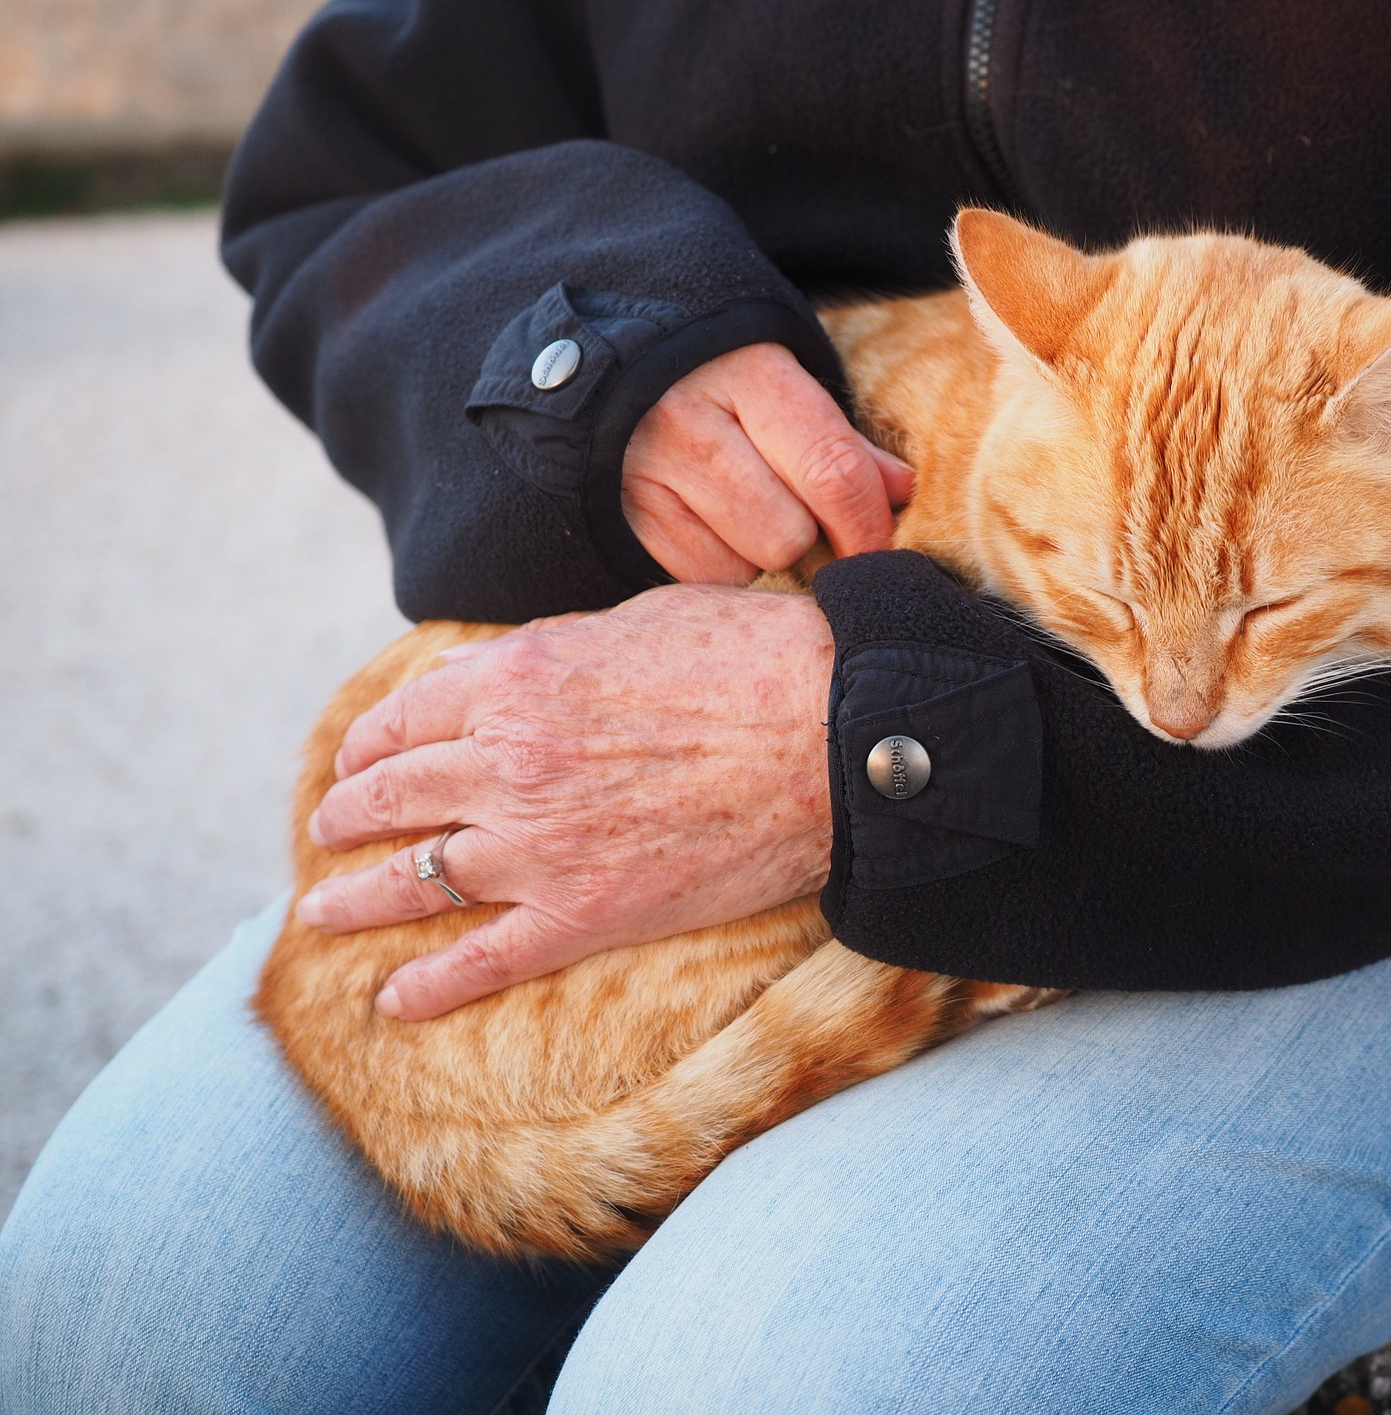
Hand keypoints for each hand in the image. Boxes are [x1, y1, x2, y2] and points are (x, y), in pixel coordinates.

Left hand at [292, 585, 835, 1019]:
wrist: (836, 735)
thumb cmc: (757, 659)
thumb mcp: (639, 619)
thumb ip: (556, 650)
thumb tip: (505, 671)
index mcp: (516, 681)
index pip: (406, 718)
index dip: (369, 741)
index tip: (356, 757)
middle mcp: (507, 764)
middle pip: (393, 795)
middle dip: (347, 814)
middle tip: (329, 829)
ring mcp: (540, 847)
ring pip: (416, 880)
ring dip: (357, 898)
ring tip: (322, 910)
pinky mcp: (586, 915)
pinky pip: (484, 960)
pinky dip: (430, 987)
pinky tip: (392, 1002)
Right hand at [623, 342, 913, 583]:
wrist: (604, 365)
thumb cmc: (717, 378)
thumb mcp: (779, 384)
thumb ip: (840, 440)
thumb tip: (903, 492)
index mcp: (750, 372)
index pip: (833, 470)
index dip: (868, 525)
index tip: (879, 549)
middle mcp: (690, 420)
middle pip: (789, 533)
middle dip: (808, 539)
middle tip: (799, 517)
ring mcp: (647, 471)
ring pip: (744, 565)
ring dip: (760, 555)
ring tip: (743, 512)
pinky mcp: (621, 516)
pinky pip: (699, 579)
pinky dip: (717, 566)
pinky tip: (706, 526)